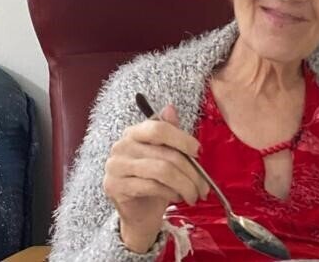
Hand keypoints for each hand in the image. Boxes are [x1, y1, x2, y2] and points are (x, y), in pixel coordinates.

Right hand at [103, 104, 209, 252]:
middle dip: (191, 172)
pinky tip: (177, 197)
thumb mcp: (165, 155)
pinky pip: (152, 186)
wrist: (138, 211)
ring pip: (161, 171)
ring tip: (193, 195)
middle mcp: (121, 146)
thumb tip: (171, 108)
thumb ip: (169, 133)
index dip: (181, 139)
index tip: (198, 151)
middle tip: (204, 187)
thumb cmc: (154, 180)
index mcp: (134, 132)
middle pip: (165, 154)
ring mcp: (115, 166)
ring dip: (184, 185)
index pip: (158, 128)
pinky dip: (171, 193)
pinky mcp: (114, 186)